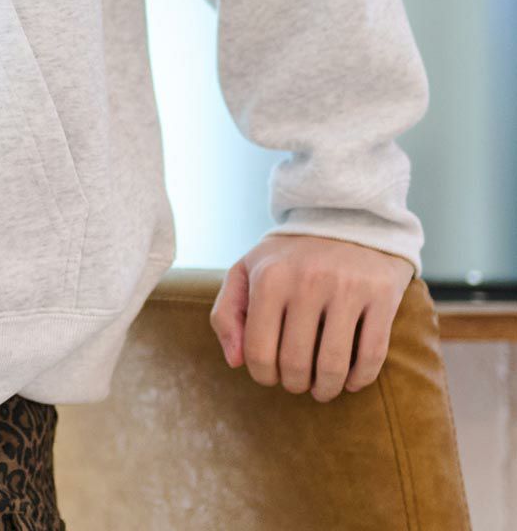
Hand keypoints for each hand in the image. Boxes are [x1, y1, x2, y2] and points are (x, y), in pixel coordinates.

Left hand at [211, 232, 415, 400]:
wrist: (344, 218)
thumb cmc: (289, 257)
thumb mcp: (247, 271)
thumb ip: (227, 313)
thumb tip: (235, 362)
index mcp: (269, 277)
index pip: (258, 351)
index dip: (263, 375)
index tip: (271, 375)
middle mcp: (306, 281)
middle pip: (296, 364)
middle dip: (294, 384)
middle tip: (298, 382)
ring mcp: (346, 288)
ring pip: (333, 366)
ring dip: (326, 389)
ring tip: (322, 388)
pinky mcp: (381, 295)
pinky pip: (371, 356)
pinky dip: (360, 380)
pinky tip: (351, 380)